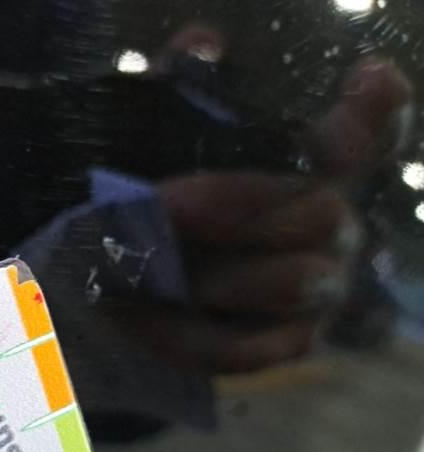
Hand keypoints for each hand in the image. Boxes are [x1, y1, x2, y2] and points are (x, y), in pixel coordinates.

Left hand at [144, 54, 411, 372]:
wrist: (131, 273)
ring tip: (147, 266)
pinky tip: (132, 312)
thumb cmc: (156, 194)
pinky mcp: (285, 343)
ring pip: (294, 285)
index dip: (375, 115)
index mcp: (311, 167)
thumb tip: (201, 47)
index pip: (366, 136)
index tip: (368, 82)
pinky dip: (183, 332)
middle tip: (165, 206)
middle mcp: (330, 224)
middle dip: (237, 207)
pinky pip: (246, 349)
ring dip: (215, 276)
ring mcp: (316, 290)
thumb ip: (181, 93)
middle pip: (319, 212)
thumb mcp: (156, 140)